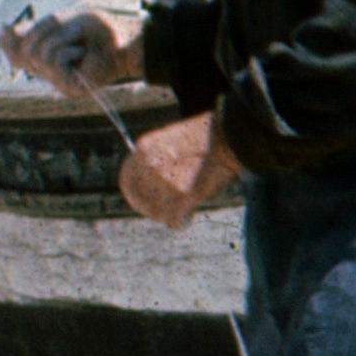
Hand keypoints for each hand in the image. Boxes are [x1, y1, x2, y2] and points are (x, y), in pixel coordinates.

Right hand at [8, 4, 145, 94]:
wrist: (125, 42)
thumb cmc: (97, 30)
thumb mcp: (62, 22)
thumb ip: (37, 29)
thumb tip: (3, 31)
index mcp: (44, 55)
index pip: (14, 53)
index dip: (8, 42)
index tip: (7, 30)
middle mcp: (48, 72)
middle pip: (26, 50)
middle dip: (44, 32)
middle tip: (68, 32)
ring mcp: (58, 82)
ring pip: (39, 54)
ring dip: (60, 40)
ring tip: (78, 44)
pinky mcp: (69, 88)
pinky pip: (54, 61)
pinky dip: (68, 50)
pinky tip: (81, 53)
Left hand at [118, 108, 241, 227]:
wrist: (228, 135)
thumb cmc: (207, 137)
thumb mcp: (171, 140)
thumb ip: (157, 160)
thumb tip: (152, 185)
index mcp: (144, 148)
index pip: (126, 181)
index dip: (135, 195)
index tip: (145, 201)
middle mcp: (148, 165)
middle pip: (138, 200)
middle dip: (150, 209)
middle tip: (166, 211)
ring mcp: (163, 181)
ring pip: (156, 212)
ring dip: (168, 214)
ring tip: (184, 207)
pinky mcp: (180, 196)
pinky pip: (174, 220)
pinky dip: (182, 220)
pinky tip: (190, 214)